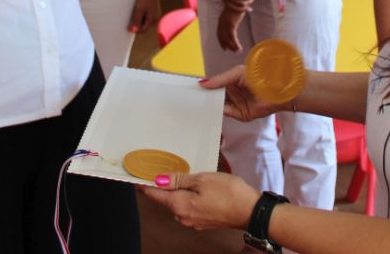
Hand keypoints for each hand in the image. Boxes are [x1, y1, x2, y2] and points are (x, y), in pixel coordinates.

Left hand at [128, 0, 162, 32]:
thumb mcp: (139, 10)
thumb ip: (136, 21)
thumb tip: (133, 31)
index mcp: (152, 20)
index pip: (143, 31)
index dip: (135, 30)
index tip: (128, 28)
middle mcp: (155, 20)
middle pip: (144, 27)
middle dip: (137, 25)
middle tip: (131, 18)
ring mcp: (155, 16)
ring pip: (145, 23)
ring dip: (139, 21)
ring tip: (136, 13)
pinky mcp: (154, 13)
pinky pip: (147, 19)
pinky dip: (142, 17)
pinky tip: (139, 12)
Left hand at [143, 171, 260, 231]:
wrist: (251, 211)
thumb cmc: (229, 193)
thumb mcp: (202, 180)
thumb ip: (179, 180)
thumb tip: (159, 180)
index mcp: (179, 206)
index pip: (154, 195)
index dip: (145, 184)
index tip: (137, 175)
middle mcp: (183, 217)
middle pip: (166, 200)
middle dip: (162, 185)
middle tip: (160, 168)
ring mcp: (194, 221)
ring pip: (178, 203)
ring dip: (177, 191)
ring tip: (181, 175)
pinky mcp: (204, 221)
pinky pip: (189, 207)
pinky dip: (188, 197)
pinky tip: (196, 187)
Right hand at [200, 65, 288, 121]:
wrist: (277, 88)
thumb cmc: (259, 76)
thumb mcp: (236, 74)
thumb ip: (219, 79)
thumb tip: (203, 83)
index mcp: (231, 82)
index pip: (214, 86)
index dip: (205, 88)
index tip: (193, 89)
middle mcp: (233, 94)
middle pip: (215, 98)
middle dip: (206, 98)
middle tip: (194, 99)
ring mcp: (237, 105)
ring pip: (220, 106)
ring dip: (211, 106)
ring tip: (199, 104)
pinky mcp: (242, 115)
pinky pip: (227, 114)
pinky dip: (219, 113)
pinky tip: (212, 109)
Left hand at [216, 5, 248, 51]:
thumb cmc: (238, 5)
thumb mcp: (232, 13)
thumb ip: (232, 18)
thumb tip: (234, 23)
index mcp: (221, 19)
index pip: (219, 33)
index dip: (221, 41)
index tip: (224, 47)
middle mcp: (222, 21)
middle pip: (222, 36)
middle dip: (226, 44)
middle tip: (231, 51)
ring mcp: (226, 23)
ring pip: (227, 38)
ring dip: (232, 46)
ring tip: (237, 50)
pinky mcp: (231, 24)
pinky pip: (232, 37)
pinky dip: (235, 43)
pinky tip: (239, 47)